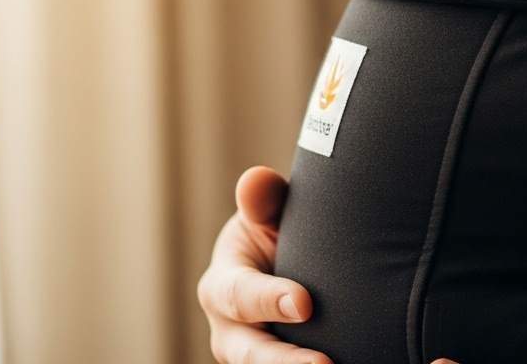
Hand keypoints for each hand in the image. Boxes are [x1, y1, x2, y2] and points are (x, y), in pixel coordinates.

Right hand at [197, 166, 331, 363]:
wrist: (289, 259)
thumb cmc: (275, 232)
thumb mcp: (267, 213)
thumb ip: (264, 201)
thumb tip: (256, 180)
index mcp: (221, 285)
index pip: (238, 296)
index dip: (268, 300)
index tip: (304, 303)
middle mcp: (230, 330)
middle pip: (248, 353)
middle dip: (283, 361)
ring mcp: (251, 355)